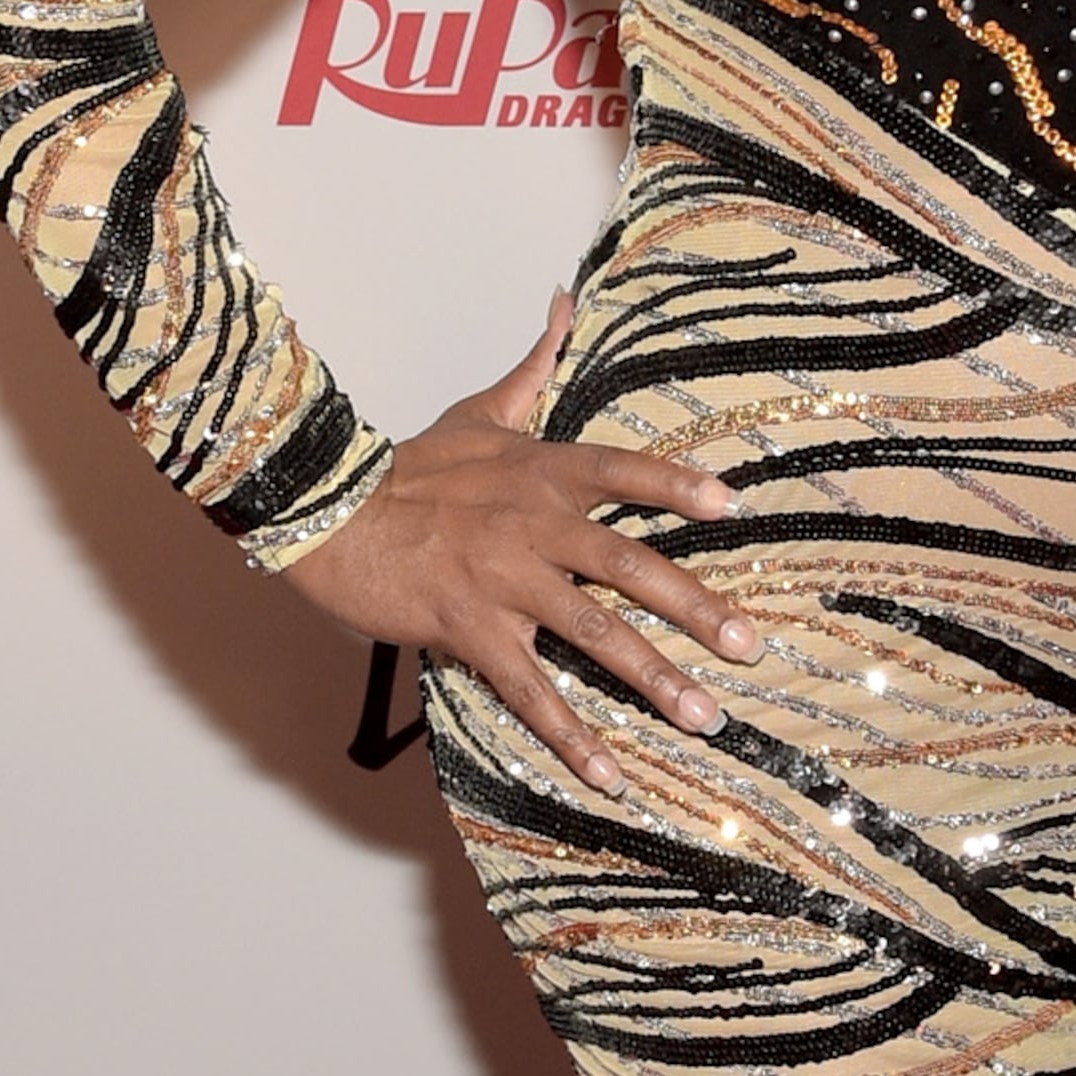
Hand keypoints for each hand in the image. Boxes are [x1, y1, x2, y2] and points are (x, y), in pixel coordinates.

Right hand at [280, 297, 751, 797]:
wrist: (327, 514)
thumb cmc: (406, 469)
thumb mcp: (479, 411)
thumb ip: (533, 365)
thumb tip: (565, 302)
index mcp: (541, 471)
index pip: (625, 471)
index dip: (678, 486)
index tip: (732, 507)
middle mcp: (533, 524)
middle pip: (632, 566)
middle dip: (697, 610)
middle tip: (747, 647)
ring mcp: (504, 581)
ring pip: (594, 634)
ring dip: (655, 680)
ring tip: (703, 718)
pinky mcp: (470, 629)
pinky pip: (530, 690)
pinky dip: (571, 735)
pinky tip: (609, 773)